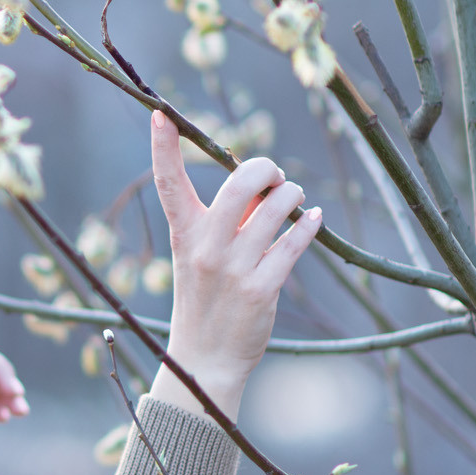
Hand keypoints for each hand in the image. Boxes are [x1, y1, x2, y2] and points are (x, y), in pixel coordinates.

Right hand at [147, 109, 320, 421]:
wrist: (204, 360)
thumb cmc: (205, 301)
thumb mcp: (203, 257)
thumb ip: (229, 220)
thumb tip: (265, 187)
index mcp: (184, 234)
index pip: (167, 183)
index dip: (162, 147)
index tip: (160, 114)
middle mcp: (204, 247)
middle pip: (239, 181)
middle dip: (266, 169)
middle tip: (275, 177)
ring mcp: (232, 268)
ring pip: (276, 208)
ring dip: (293, 196)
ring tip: (296, 202)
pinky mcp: (261, 289)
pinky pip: (295, 243)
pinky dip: (311, 225)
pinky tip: (316, 219)